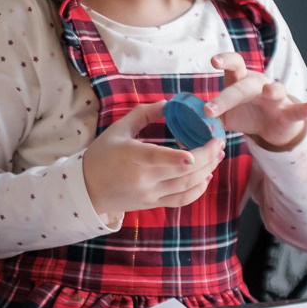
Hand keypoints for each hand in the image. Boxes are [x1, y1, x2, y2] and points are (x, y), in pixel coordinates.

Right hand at [81, 100, 226, 217]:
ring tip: (218, 155)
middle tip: (219, 141)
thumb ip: (143, 114)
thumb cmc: (101, 156)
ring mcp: (149, 194)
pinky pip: (182, 200)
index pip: (158, 158)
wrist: (87, 189)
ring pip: (187, 185)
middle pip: (183, 171)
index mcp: (131, 157)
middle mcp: (142, 179)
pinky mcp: (153, 203)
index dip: (179, 157)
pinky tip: (207, 176)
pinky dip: (198, 189)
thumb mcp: (118, 130)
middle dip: (208, 156)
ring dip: (208, 169)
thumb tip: (169, 103)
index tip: (196, 151)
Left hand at [206, 53, 306, 150]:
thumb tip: (185, 121)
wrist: (271, 128)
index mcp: (239, 81)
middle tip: (209, 109)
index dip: (225, 60)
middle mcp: (258, 85)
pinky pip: (299, 110)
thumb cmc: (244, 114)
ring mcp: (276, 98)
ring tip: (268, 91)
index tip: (213, 61)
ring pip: (275, 90)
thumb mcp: (223, 116)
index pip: (233, 65)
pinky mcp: (289, 113)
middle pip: (244, 85)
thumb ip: (207, 117)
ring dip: (273, 90)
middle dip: (227, 97)